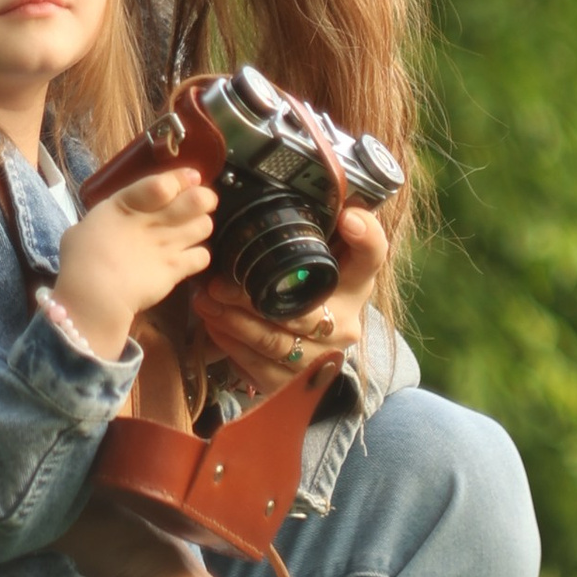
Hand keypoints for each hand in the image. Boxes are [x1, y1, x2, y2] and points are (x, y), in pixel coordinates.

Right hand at [56, 170, 215, 361]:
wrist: (93, 294)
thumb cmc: (80, 260)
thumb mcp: (84, 227)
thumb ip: (104, 220)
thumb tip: (108, 224)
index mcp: (127, 203)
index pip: (166, 182)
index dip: (182, 179)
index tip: (190, 179)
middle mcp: (154, 220)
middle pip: (198, 200)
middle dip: (203, 198)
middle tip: (198, 204)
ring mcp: (168, 245)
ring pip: (205, 225)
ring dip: (201, 226)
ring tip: (191, 232)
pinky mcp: (176, 270)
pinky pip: (203, 256)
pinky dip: (198, 257)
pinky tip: (187, 259)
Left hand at [191, 197, 389, 400]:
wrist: (321, 360)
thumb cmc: (315, 299)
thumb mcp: (322, 266)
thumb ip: (322, 232)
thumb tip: (318, 193)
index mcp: (356, 284)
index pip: (372, 256)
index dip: (365, 236)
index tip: (347, 218)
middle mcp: (345, 322)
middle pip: (302, 310)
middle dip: (253, 298)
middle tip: (217, 283)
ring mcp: (322, 356)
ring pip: (274, 341)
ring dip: (233, 321)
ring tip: (205, 301)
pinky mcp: (295, 383)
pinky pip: (259, 366)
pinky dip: (231, 344)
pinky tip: (213, 325)